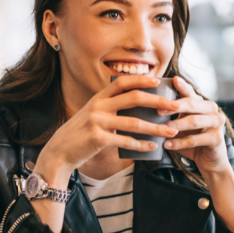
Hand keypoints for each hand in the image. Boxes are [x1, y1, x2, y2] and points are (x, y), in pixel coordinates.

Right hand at [37, 74, 179, 185]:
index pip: (122, 82)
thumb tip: (137, 107)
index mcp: (98, 98)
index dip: (141, 79)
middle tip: (175, 106)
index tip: (158, 80)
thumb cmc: (80, 135)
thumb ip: (110, 109)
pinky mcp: (98, 139)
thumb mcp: (92, 115)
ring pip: (134, 122)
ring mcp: (97, 122)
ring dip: (156, 127)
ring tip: (172, 131)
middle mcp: (98, 106)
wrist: (59, 153)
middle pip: (133, 98)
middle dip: (157, 101)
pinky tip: (152, 147)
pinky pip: (125, 141)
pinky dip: (141, 145)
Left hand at [161, 76, 232, 177]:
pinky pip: (195, 139)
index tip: (172, 80)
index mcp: (203, 103)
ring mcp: (217, 123)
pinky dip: (179, 143)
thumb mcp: (181, 124)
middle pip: (192, 104)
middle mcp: (212, 109)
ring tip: (160, 129)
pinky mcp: (217, 138)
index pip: (191, 92)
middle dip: (173, 106)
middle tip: (157, 111)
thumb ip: (172, 114)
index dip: (182, 86)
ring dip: (175, 125)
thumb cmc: (191, 139)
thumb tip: (147, 104)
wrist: (209, 160)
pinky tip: (167, 144)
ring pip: (193, 121)